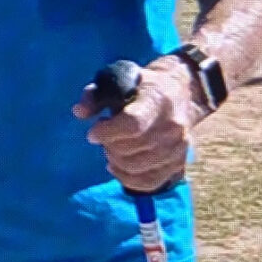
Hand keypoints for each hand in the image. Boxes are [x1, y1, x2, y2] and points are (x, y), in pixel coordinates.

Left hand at [73, 57, 205, 191]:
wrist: (182, 93)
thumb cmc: (143, 86)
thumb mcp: (118, 79)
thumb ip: (95, 95)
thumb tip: (79, 113)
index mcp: (158, 99)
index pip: (133, 124)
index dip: (107, 132)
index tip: (93, 132)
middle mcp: (172, 125)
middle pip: (131, 149)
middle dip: (108, 146)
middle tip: (103, 137)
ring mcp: (178, 147)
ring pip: (136, 167)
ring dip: (115, 161)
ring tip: (110, 148)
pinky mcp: (178, 163)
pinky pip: (148, 182)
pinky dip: (127, 179)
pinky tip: (116, 167)